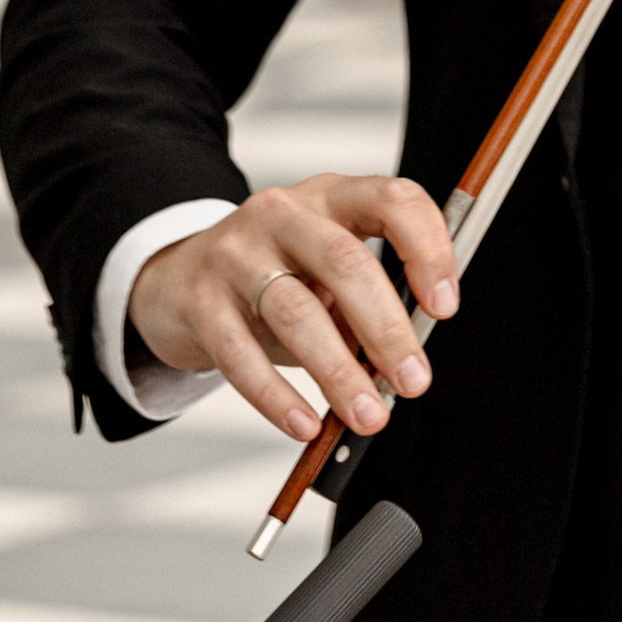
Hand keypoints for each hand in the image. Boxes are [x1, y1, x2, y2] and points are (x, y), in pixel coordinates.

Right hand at [129, 174, 458, 444]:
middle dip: (386, 327)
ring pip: (295, 310)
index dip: (426, 248)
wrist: (177, 280)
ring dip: (338, 371)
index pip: (392, 200)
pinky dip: (276, 396)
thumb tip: (405, 362)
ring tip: (366, 415)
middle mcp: (283, 213)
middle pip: (344, 260)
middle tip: (412, 381)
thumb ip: (362, 306)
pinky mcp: (199, 299)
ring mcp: (236, 252)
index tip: (444, 307)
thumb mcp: (323, 275)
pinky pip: (240, 354)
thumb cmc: (271, 279)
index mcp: (330, 197)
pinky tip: (304, 424)